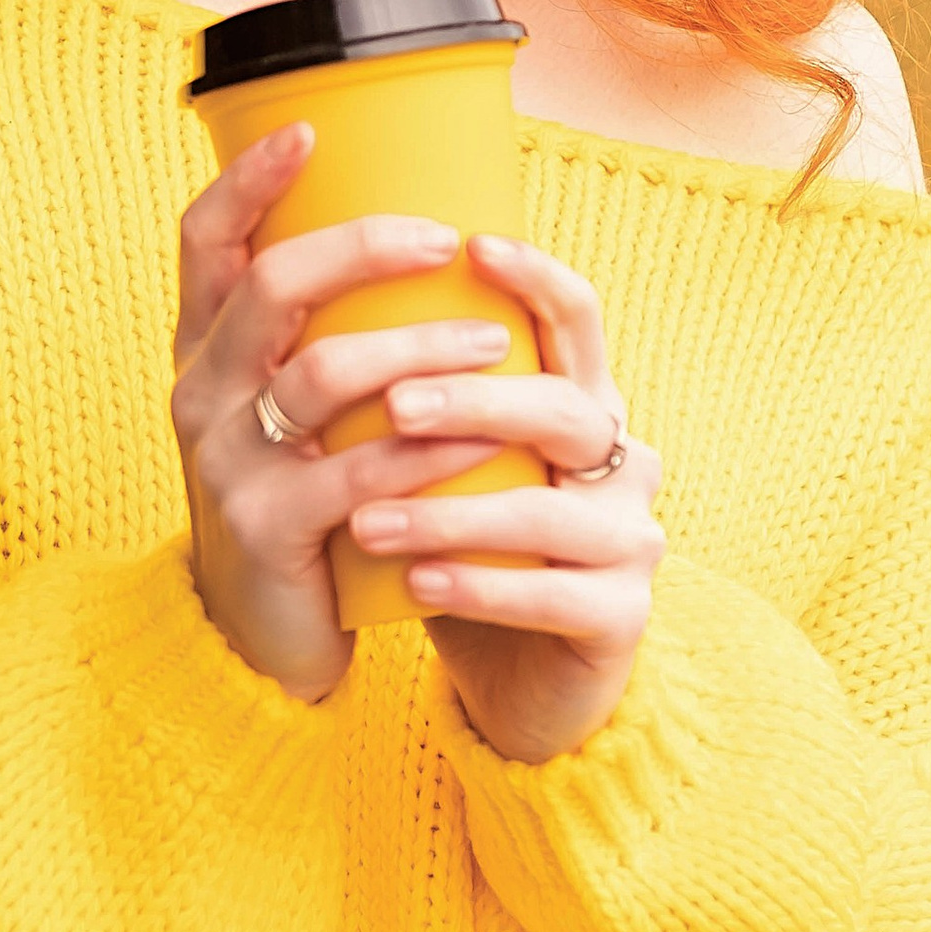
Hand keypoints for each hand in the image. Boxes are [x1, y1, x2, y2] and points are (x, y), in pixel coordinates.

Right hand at [171, 130, 542, 703]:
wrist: (256, 638)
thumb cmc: (301, 498)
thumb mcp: (291, 411)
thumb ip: (329, 338)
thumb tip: (436, 242)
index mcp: (205, 349)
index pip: (203, 240)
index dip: (248, 178)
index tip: (309, 128)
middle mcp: (201, 393)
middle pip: (271, 286)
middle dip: (362, 249)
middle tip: (446, 242)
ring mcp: (227, 462)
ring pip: (322, 374)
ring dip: (419, 348)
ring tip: (495, 346)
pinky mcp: (267, 529)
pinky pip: (358, 473)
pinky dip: (431, 449)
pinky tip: (486, 439)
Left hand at [345, 234, 664, 764]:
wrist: (520, 685)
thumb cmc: (466, 555)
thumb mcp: (441, 469)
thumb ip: (409, 401)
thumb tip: (302, 308)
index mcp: (580, 409)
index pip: (578, 321)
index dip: (537, 276)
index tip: (471, 246)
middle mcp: (618, 463)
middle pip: (564, 408)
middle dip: (475, 401)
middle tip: (392, 407)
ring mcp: (628, 541)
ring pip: (550, 512)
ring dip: (451, 514)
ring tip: (367, 523)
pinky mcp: (621, 618)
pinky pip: (553, 595)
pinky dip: (480, 589)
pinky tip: (417, 587)